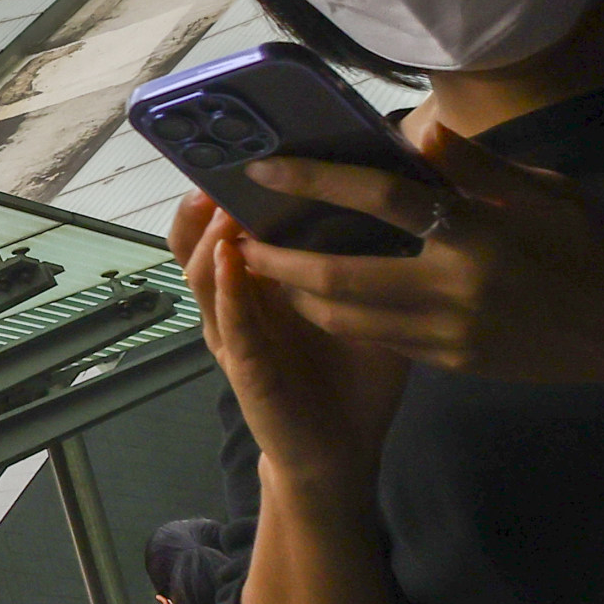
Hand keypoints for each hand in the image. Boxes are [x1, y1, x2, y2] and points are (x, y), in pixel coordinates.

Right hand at [176, 189, 407, 486]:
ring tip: (222, 205)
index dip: (224, 191)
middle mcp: (237, 303)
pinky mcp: (244, 366)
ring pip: (201, 274)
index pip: (227, 226)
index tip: (243, 152)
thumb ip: (370, 259)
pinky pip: (228, 321)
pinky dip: (226, 289)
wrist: (340, 452)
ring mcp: (234, 334)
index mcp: (261, 285)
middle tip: (215, 169)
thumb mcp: (367, 307)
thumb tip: (407, 196)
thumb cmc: (354, 377)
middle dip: (201, 205)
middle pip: (196, 242)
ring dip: (211, 238)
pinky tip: (232, 261)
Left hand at [234, 115, 603, 390]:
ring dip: (303, 297)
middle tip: (242, 240)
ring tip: (269, 270)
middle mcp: (458, 290)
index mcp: (479, 234)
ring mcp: (456, 337)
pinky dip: (347, 320)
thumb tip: (414, 129)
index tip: (263, 168)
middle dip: (283, 261)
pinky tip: (325, 300)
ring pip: (353, 321)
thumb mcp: (545, 190)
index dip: (316, 179)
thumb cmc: (602, 245)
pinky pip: (386, 342)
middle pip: (343, 277)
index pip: (380, 198)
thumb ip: (473, 165)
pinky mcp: (460, 365)